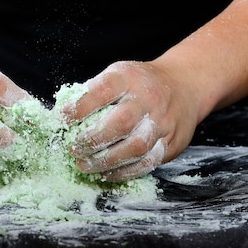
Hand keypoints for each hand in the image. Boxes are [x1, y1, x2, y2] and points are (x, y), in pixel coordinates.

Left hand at [58, 60, 200, 181]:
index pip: (102, 91)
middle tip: (73, 149)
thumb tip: (63, 117)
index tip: (62, 119)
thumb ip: (94, 93)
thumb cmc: (141, 82)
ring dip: (106, 161)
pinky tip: (106, 173)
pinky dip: (124, 172)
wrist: (185, 84)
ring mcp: (163, 122)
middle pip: (120, 123)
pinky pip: (148, 162)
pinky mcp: (172, 143)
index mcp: (129, 77)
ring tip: (84, 165)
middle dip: (92, 140)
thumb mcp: (118, 74)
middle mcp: (149, 99)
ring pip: (135, 147)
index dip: (79, 107)